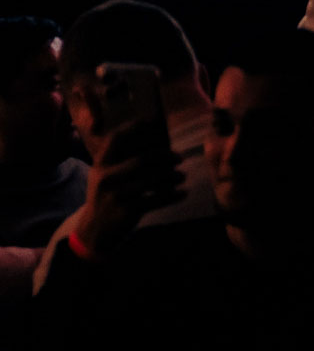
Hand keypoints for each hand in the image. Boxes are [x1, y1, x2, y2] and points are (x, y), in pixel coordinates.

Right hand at [69, 117, 184, 258]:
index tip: (153, 120)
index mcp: (101, 165)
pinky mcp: (127, 211)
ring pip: (152, 179)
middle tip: (180, 157)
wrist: (94, 230)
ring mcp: (116, 195)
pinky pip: (157, 200)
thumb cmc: (107, 196)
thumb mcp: (106, 176)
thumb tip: (155, 141)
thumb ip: (122, 160)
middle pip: (143, 160)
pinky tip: (183, 193)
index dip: (134, 127)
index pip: (116, 139)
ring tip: (182, 175)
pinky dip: (173, 195)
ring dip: (172, 176)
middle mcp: (106, 177)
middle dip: (165, 157)